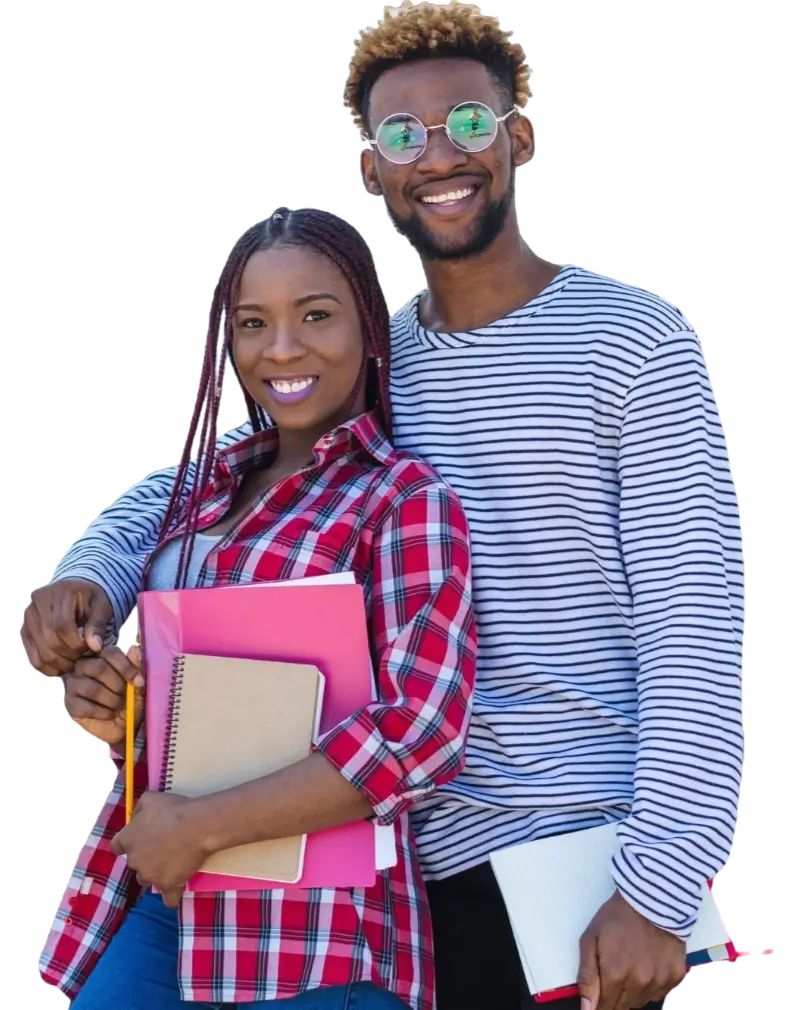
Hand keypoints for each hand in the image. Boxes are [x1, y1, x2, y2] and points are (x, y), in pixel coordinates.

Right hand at [22, 579, 113, 676]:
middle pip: (50, 641)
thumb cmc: (91, 599)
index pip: (62, 626)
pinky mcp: (25, 632)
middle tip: (85, 658)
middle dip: (71, 655)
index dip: (77, 643)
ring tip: (76, 662)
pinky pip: (33, 658)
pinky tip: (63, 667)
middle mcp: (37, 603)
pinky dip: (48, 668)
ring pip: (41, 652)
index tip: (91, 649)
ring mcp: (28, 619)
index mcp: (59, 593)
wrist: (76, 591)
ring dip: (60, 664)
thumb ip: (98, 625)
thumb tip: (96, 647)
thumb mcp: (102, 606)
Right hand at [64, 644, 144, 745]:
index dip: (126, 667)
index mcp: (102, 656)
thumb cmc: (132, 699)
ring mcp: (73, 683)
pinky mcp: (69, 702)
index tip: (139, 682)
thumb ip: (137, 666)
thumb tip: (134, 648)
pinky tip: (108, 714)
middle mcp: (84, 665)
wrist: (124, 725)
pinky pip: (84, 706)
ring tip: (118, 706)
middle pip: (99, 668)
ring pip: (91, 688)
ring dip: (111, 700)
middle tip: (125, 696)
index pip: (110, 652)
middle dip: (117, 685)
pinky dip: (102, 713)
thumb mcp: (139, 683)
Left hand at [110, 791, 209, 906]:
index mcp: (127, 840)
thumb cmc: (173, 810)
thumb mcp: (150, 798)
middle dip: (144, 857)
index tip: (139, 838)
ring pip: (147, 879)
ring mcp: (151, 876)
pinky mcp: (169, 886)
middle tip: (162, 846)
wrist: (197, 826)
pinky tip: (176, 890)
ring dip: (155, 873)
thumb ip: (138, 810)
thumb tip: (136, 818)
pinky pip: (168, 898)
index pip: (117, 846)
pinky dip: (171, 896)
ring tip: (172, 862)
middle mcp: (135, 862)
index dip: (127, 843)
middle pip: (134, 864)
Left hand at [578, 890, 684, 1009]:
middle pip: (622, 1007)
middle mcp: (639, 983)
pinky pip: (659, 994)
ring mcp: (659, 981)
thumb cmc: (616, 917)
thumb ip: (587, 977)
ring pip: (640, 1002)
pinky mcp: (675, 977)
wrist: (651, 898)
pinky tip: (647, 965)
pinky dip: (651, 986)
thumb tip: (587, 1009)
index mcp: (615, 974)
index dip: (599, 1002)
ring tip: (630, 965)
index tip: (599, 992)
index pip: (604, 1007)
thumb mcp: (590, 939)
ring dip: (632, 992)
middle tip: (614, 971)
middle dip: (614, 995)